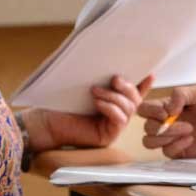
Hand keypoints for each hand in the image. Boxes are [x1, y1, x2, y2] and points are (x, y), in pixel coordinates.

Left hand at [21, 74, 153, 150]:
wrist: (45, 121)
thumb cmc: (60, 103)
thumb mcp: (82, 85)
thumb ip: (98, 76)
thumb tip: (108, 58)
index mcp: (112, 101)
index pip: (133, 93)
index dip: (144, 85)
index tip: (150, 73)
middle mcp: (116, 114)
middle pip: (135, 100)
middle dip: (128, 87)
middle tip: (114, 78)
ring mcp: (113, 127)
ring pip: (129, 109)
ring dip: (114, 97)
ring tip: (95, 91)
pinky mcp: (108, 136)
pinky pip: (120, 120)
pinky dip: (111, 109)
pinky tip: (98, 104)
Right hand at [140, 84, 195, 158]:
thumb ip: (180, 93)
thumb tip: (166, 109)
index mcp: (167, 107)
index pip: (144, 109)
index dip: (150, 111)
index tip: (166, 112)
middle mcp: (165, 124)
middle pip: (146, 126)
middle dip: (163, 126)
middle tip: (184, 123)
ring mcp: (170, 139)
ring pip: (149, 141)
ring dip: (167, 136)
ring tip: (189, 131)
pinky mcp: (177, 153)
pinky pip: (165, 152)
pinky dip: (176, 145)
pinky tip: (191, 140)